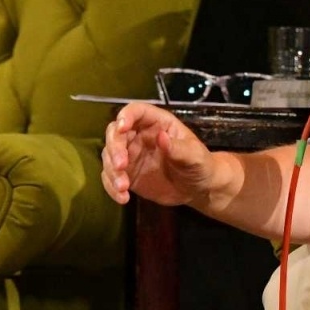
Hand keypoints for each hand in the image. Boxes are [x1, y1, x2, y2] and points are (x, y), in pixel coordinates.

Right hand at [101, 102, 219, 206]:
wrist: (198, 189)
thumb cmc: (200, 165)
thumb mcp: (195, 156)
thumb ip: (179, 148)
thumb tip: (162, 137)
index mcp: (157, 123)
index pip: (136, 112)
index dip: (126, 116)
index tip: (122, 128)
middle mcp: (139, 136)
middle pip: (115, 133)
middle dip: (114, 148)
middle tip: (120, 165)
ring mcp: (131, 155)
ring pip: (109, 156)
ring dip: (112, 171)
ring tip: (123, 187)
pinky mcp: (127, 174)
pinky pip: (111, 177)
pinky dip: (112, 187)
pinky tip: (123, 197)